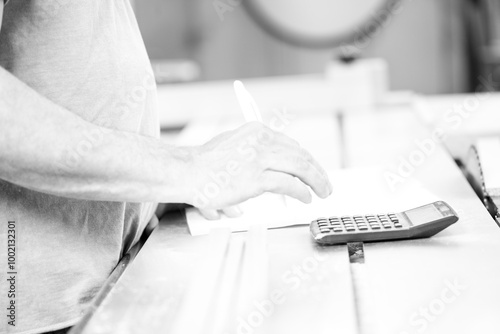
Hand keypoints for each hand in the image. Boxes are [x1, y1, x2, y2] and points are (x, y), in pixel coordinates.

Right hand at [186, 122, 332, 218]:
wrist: (187, 172)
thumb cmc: (204, 164)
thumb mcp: (232, 147)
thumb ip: (251, 156)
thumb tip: (265, 175)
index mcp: (257, 131)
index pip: (291, 145)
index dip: (306, 160)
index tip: (314, 170)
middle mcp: (261, 140)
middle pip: (300, 154)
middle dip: (317, 170)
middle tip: (326, 183)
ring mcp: (260, 158)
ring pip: (300, 167)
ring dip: (316, 181)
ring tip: (324, 192)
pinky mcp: (257, 178)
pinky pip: (289, 184)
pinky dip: (302, 192)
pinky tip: (306, 197)